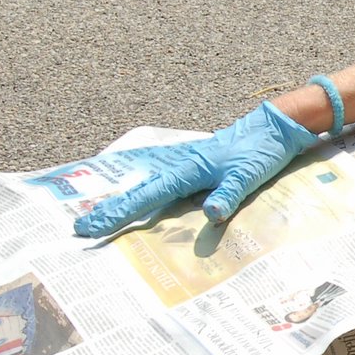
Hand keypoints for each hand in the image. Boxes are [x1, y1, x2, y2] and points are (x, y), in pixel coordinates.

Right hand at [73, 102, 317, 237]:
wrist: (273, 127)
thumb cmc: (260, 150)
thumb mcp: (249, 174)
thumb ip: (229, 193)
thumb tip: (210, 213)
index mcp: (188, 170)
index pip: (146, 197)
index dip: (119, 213)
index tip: (92, 226)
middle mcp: (181, 167)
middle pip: (139, 192)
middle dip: (111, 210)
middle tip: (81, 227)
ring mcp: (187, 167)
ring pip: (148, 187)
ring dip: (126, 202)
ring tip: (101, 217)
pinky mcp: (196, 168)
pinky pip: (164, 184)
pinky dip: (147, 193)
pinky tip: (140, 199)